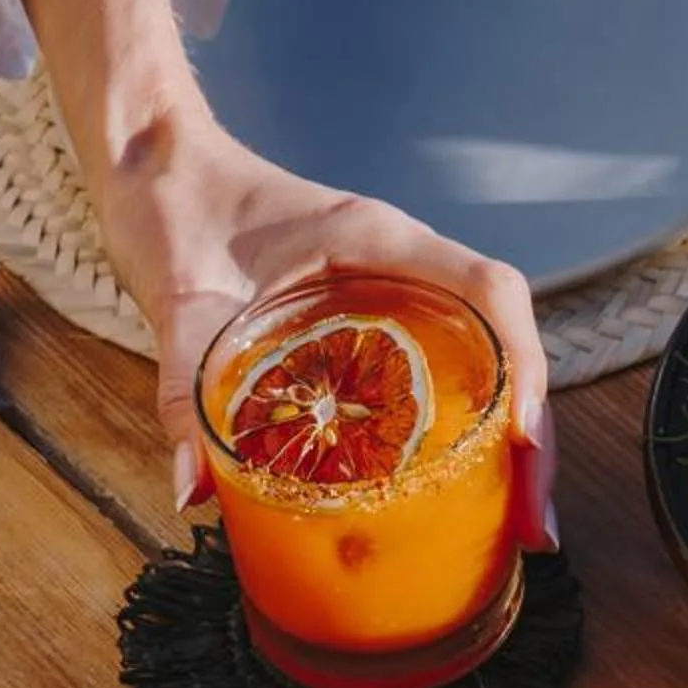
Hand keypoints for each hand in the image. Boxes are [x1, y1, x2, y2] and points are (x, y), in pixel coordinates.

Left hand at [100, 111, 559, 545]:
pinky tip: (459, 481)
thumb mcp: (178, 302)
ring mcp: (397, 283)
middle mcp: (404, 258)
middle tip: (532, 522)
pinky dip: (468, 422)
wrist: (153, 166)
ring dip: (511, 435)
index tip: (525, 444)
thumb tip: (195, 489)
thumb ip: (185, 390)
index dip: (527, 366)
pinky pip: (445, 362)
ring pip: (487, 355)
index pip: (490, 290)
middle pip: (507, 339)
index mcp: (375, 237)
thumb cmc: (173, 209)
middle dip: (534, 432)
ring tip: (515, 517)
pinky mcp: (375, 309)